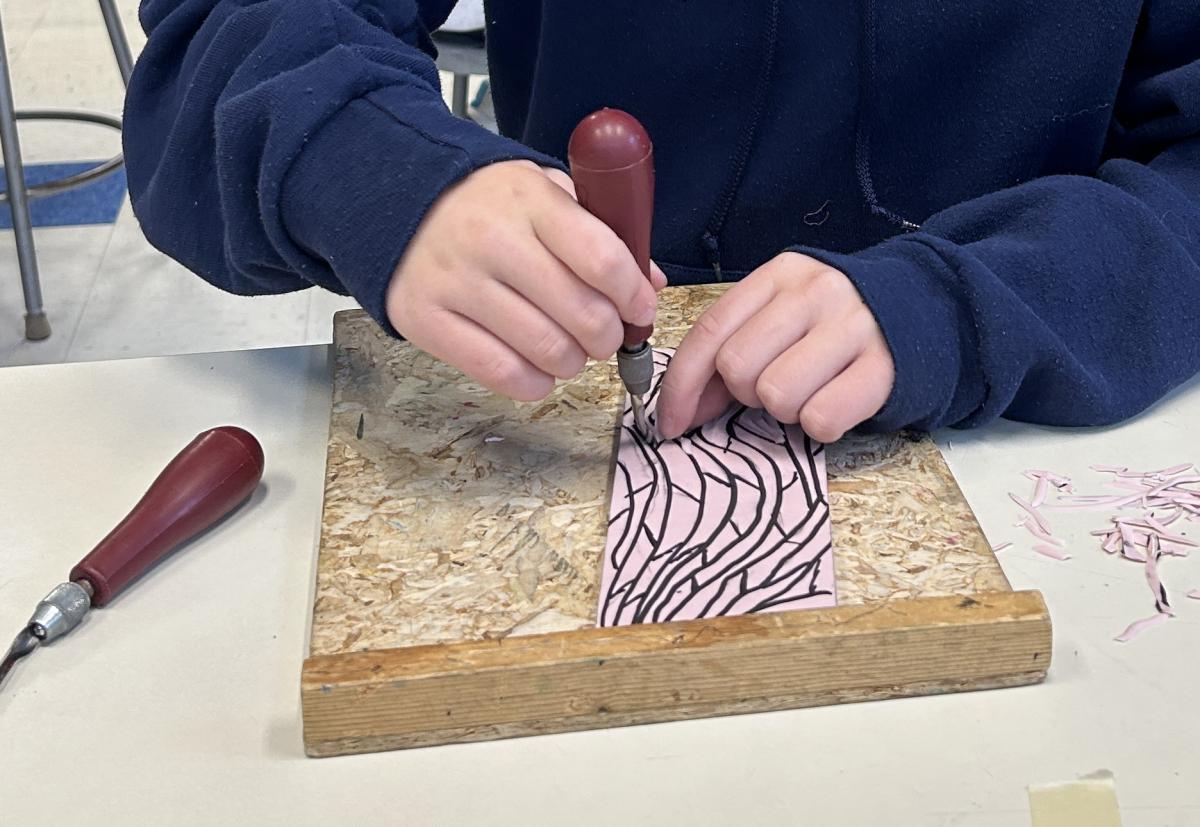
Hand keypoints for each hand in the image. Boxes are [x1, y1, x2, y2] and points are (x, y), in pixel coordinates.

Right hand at [386, 161, 666, 399]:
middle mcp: (490, 239)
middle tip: (604, 334)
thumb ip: (598, 230)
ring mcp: (455, 283)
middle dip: (609, 336)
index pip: (601, 258)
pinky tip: (538, 367)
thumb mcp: (542, 193)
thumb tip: (649, 283)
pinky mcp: (426, 321)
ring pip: (548, 350)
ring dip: (574, 361)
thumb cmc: (484, 204)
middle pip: (582, 313)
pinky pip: (503, 373)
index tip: (639, 307)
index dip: (633, 294)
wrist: (393, 202)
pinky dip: (535, 382)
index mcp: (527, 199)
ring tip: (569, 349)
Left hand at [656, 252, 893, 441]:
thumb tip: (681, 409)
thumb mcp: (781, 317)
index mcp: (780, 275)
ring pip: (777, 396)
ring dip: (784, 410)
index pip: (710, 331)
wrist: (928, 310)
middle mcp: (816, 293)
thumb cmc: (835, 324)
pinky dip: (821, 425)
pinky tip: (835, 402)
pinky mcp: (885, 367)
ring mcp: (854, 327)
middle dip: (744, 394)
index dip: (681, 384)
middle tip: (772, 388)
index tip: (671, 421)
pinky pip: (821, 418)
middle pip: (738, 367)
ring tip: (809, 391)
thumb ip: (730, 350)